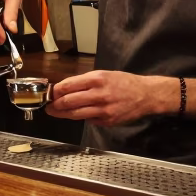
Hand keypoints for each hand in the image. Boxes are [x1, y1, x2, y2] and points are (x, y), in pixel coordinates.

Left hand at [46, 71, 175, 126]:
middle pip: (69, 101)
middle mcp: (99, 94)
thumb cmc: (124, 82)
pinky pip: (89, 120)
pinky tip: (78, 114)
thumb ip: (85, 81)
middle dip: (55, 105)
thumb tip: (66, 88)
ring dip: (63, 114)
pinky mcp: (107, 121)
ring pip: (76, 114)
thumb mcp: (105, 74)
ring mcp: (103, 110)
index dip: (55, 91)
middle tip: (48, 106)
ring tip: (55, 113)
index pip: (69, 85)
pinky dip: (82, 117)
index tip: (49, 93)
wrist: (146, 95)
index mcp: (97, 79)